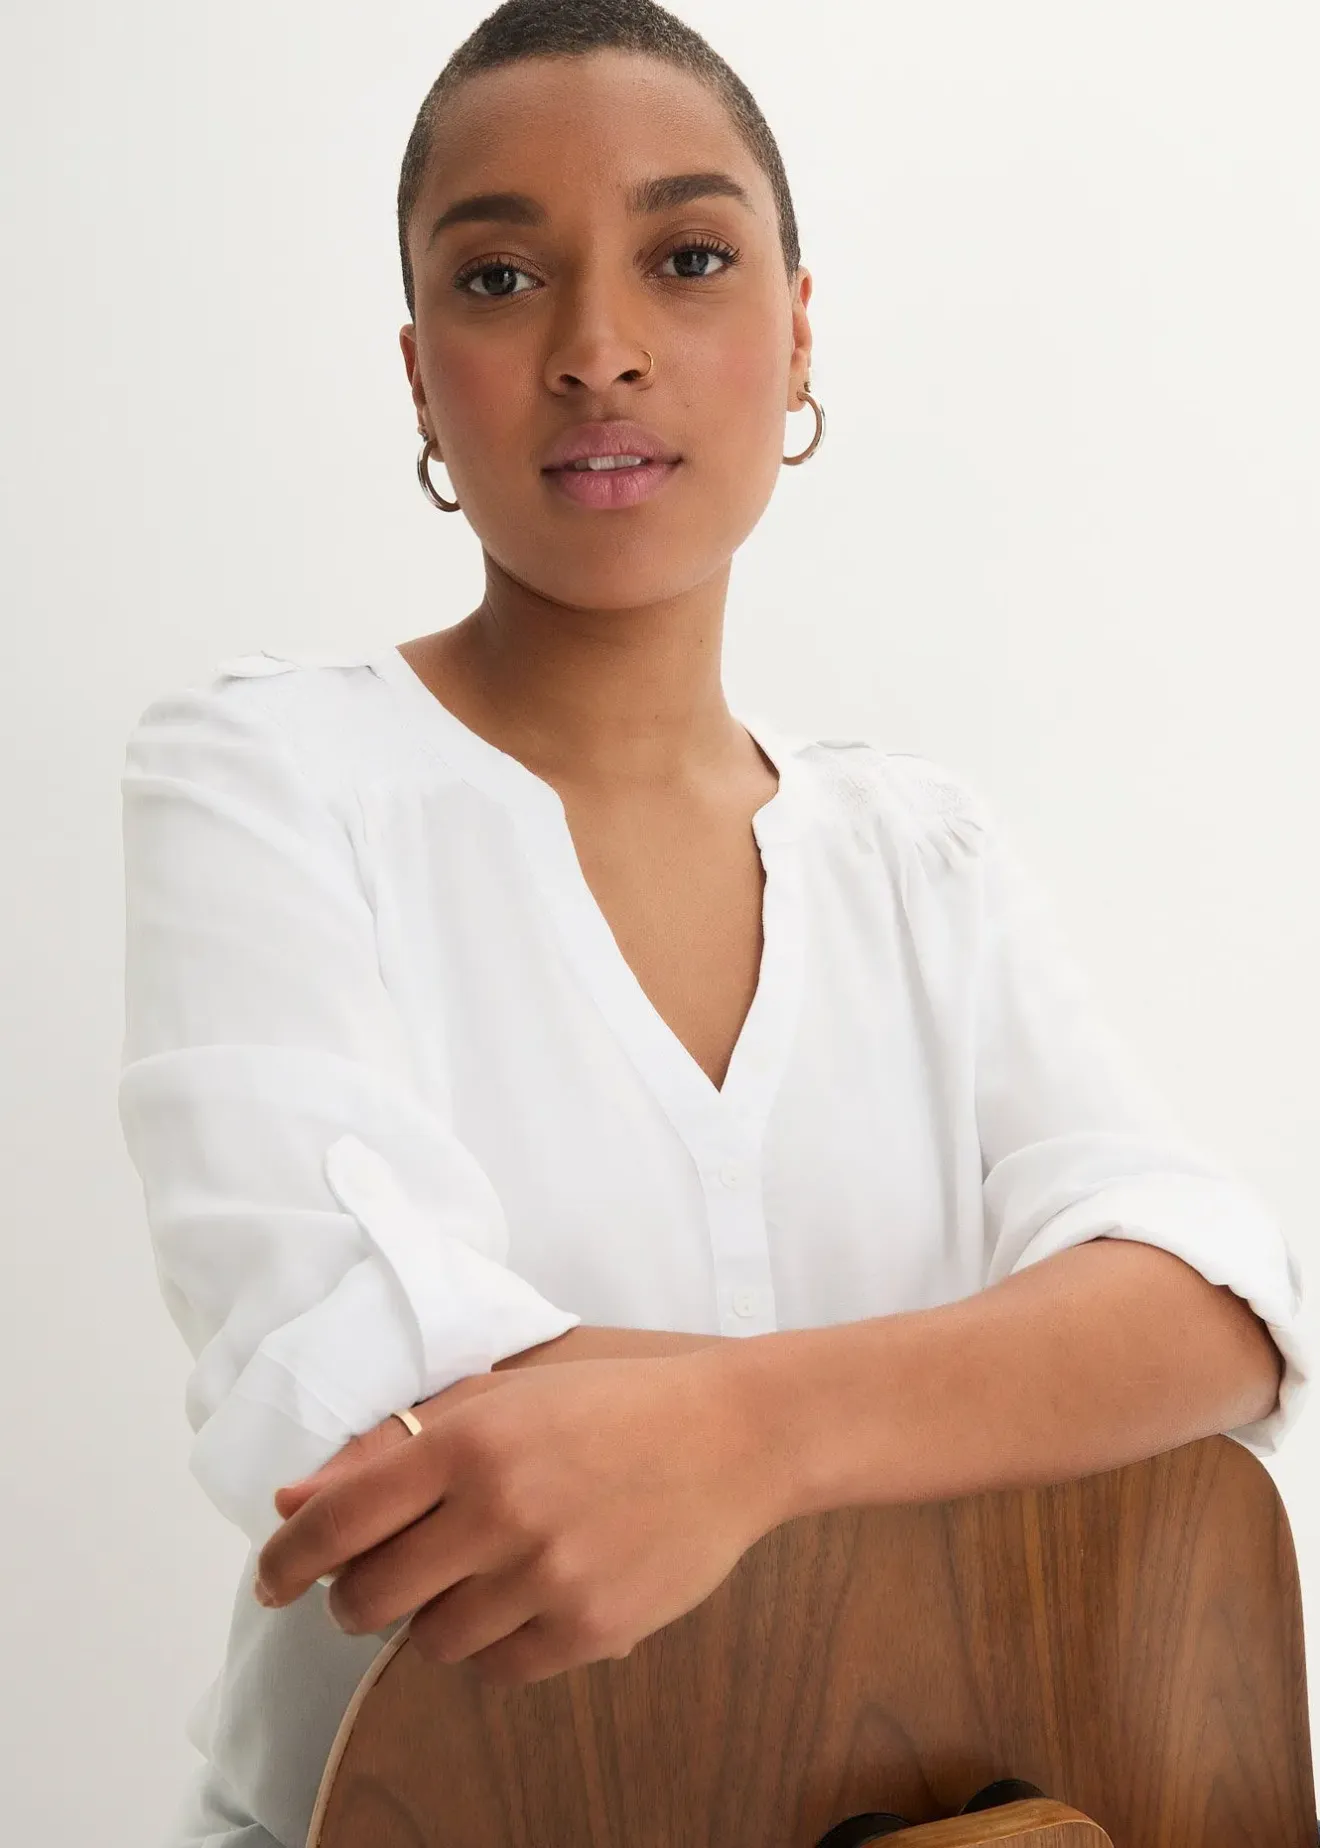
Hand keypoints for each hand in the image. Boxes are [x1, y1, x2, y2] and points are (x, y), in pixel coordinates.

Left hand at [254, 1350, 779, 1686]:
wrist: (732, 1435)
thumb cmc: (609, 1406)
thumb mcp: (500, 1396)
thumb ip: (391, 1447)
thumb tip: (293, 1500)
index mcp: (468, 1439)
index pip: (337, 1520)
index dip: (286, 1561)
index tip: (271, 1580)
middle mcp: (499, 1507)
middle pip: (370, 1596)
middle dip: (355, 1599)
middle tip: (376, 1585)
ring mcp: (547, 1573)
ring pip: (432, 1641)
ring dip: (432, 1620)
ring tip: (473, 1580)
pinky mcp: (591, 1625)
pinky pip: (497, 1670)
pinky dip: (492, 1647)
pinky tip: (519, 1602)